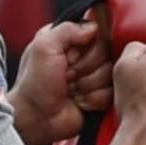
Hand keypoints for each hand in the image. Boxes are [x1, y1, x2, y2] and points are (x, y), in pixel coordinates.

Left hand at [11, 16, 113, 144]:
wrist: (36, 118)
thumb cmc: (33, 85)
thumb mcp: (43, 47)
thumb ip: (67, 29)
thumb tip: (93, 26)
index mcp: (67, 40)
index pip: (96, 32)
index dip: (88, 45)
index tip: (71, 55)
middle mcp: (81, 56)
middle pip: (107, 53)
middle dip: (86, 67)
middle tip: (67, 75)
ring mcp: (92, 76)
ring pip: (111, 73)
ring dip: (88, 85)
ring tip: (71, 89)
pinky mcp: (100, 95)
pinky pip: (112, 92)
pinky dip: (94, 99)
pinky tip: (79, 100)